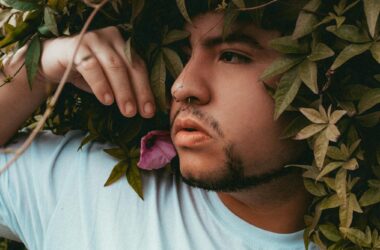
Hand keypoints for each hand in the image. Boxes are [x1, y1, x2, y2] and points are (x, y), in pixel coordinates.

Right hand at [39, 26, 154, 117]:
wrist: (52, 62)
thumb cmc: (87, 74)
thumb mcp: (109, 82)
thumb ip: (125, 89)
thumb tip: (144, 109)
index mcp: (124, 45)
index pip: (140, 68)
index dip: (146, 90)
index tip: (149, 111)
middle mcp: (112, 38)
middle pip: (130, 66)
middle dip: (137, 91)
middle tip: (139, 113)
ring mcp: (95, 38)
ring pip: (114, 65)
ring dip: (122, 90)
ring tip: (127, 111)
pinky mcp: (76, 45)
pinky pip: (91, 65)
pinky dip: (100, 84)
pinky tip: (106, 100)